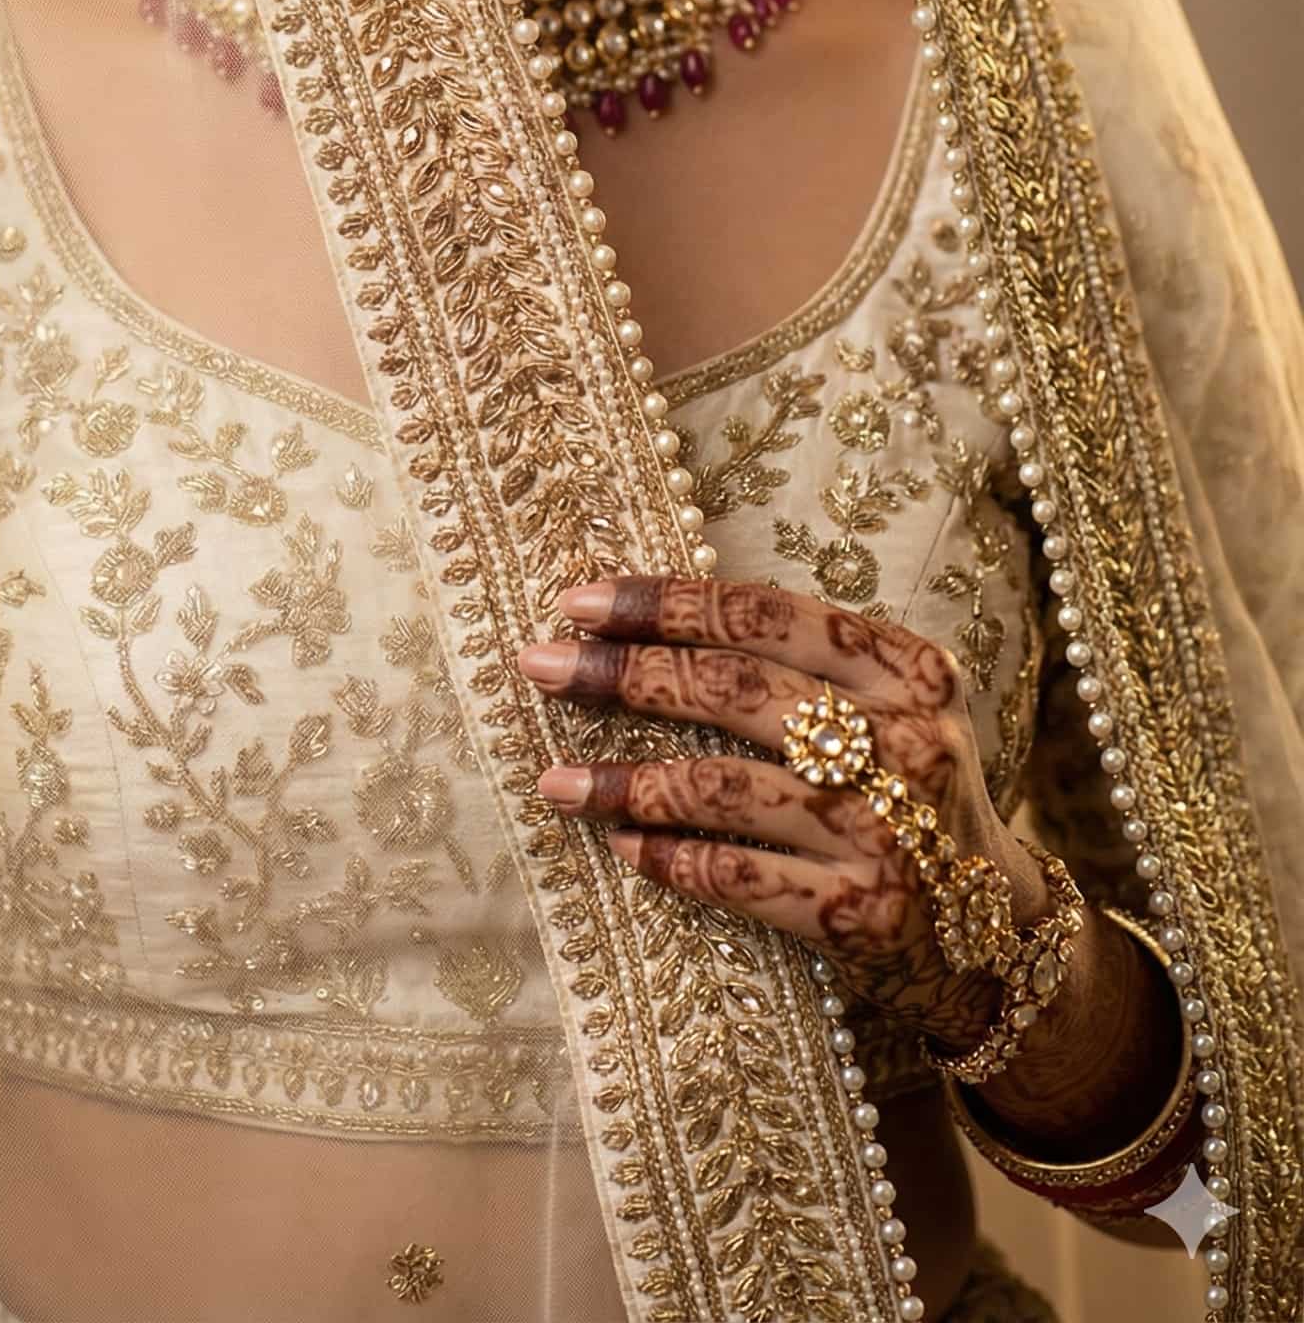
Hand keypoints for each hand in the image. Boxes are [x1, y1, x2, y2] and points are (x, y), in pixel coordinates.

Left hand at [518, 573, 1046, 1053]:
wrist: (995, 934)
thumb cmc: (908, 793)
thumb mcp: (889, 706)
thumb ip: (800, 663)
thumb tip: (645, 626)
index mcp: (909, 670)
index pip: (765, 614)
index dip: (664, 603)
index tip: (578, 603)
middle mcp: (906, 743)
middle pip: (734, 690)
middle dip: (624, 674)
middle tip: (543, 666)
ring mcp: (887, 834)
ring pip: (724, 788)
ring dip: (626, 782)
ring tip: (555, 779)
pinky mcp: (863, 916)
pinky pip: (739, 877)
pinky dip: (672, 860)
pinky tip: (624, 847)